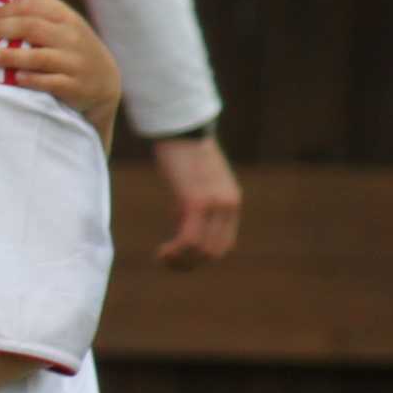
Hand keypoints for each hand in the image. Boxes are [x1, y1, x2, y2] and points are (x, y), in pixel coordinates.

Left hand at [0, 0, 120, 131]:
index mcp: (65, 17)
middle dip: (2, 29)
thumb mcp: (66, 24)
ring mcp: (73, 62)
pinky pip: (50, 82)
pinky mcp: (73, 86)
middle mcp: (70, 36)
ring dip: (12, 56)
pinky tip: (16, 78)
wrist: (104, 81)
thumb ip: (42, 10)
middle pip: (31, 27)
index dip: (6, 9)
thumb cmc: (75, 49)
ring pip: (39, 56)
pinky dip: (32, 79)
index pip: (33, 5)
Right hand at [147, 131, 241, 267]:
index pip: (223, 245)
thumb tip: (182, 225)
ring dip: (181, 261)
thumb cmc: (182, 152)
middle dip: (189, 264)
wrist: (180, 128)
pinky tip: (162, 251)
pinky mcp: (196, 201)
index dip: (200, 258)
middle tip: (166, 259)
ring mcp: (214, 204)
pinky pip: (189, 239)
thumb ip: (196, 205)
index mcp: (231, 202)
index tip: (178, 255)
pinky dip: (175, 252)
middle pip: (214, 253)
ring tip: (162, 257)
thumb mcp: (196, 183)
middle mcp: (227, 206)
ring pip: (202, 251)